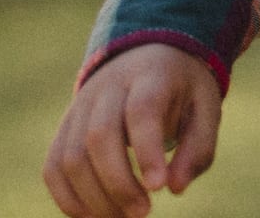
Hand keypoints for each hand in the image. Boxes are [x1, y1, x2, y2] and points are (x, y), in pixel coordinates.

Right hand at [43, 44, 221, 217]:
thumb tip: (175, 188)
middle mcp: (108, 87)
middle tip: (142, 213)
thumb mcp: (206, 107)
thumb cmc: (182, 90)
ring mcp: (80, 107)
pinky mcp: (64, 128)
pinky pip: (53, 168)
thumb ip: (199, 147)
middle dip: (118, 184)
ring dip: (93, 198)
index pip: (140, 111)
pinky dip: (68, 199)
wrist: (147, 57)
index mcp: (151, 75)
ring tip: (125, 217)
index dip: (146, 150)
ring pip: (71, 157)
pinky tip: (96, 215)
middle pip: (99, 137)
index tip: (158, 187)